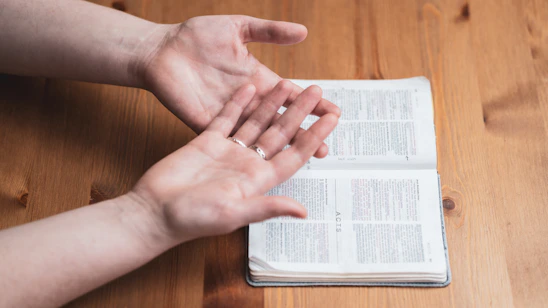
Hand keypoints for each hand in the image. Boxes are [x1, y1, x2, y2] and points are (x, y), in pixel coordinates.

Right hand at [131, 81, 337, 243]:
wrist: (153, 211)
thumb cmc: (192, 218)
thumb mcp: (233, 213)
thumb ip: (267, 207)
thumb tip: (303, 212)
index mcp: (257, 180)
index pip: (294, 154)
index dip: (314, 136)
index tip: (332, 118)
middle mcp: (246, 163)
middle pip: (279, 133)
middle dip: (298, 112)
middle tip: (315, 90)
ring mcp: (227, 151)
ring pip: (256, 121)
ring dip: (272, 103)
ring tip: (287, 82)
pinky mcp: (205, 141)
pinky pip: (227, 117)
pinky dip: (238, 102)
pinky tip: (250, 86)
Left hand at [137, 15, 339, 157]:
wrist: (159, 50)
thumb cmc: (194, 37)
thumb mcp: (238, 28)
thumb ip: (268, 32)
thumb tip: (302, 32)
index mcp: (256, 80)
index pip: (290, 96)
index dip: (311, 104)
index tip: (334, 112)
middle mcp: (247, 102)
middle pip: (280, 120)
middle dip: (303, 131)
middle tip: (327, 143)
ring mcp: (228, 116)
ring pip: (261, 134)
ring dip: (282, 145)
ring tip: (304, 155)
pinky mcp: (207, 125)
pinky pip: (231, 138)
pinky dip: (247, 148)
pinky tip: (263, 158)